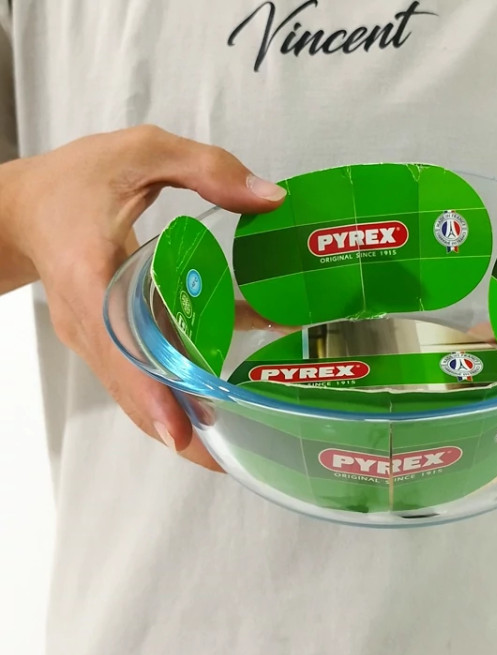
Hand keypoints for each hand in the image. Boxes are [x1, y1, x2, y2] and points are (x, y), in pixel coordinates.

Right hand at [0, 126, 285, 469]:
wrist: (21, 210)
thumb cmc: (73, 182)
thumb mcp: (139, 153)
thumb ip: (204, 168)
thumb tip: (269, 198)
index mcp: (90, 277)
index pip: (117, 345)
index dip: (147, 391)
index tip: (179, 430)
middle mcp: (90, 321)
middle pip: (130, 388)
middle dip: (175, 426)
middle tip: (225, 457)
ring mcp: (95, 338)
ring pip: (135, 392)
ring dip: (177, 421)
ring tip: (226, 450)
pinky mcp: (106, 341)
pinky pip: (138, 377)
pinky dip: (172, 396)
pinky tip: (214, 405)